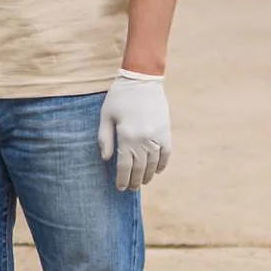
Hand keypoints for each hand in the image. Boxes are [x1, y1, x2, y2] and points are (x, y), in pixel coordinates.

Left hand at [98, 69, 169, 191]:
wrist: (142, 80)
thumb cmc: (119, 97)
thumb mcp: (106, 116)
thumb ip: (104, 138)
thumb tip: (106, 159)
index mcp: (126, 136)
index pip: (124, 166)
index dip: (122, 179)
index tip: (120, 188)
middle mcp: (143, 139)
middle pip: (140, 168)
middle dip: (135, 181)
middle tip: (131, 189)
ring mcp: (157, 136)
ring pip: (154, 163)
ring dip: (149, 175)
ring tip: (143, 183)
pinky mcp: (166, 131)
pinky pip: (167, 153)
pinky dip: (163, 164)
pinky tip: (158, 171)